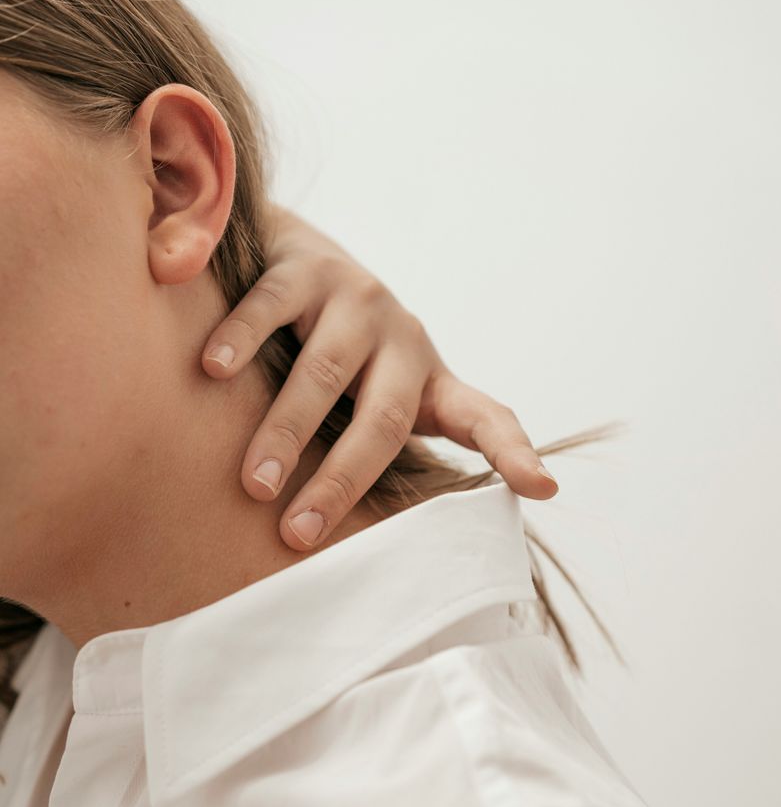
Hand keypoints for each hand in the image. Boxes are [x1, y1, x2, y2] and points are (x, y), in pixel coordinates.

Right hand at [201, 204, 558, 550]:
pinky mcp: (305, 268)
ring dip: (286, 430)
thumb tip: (381, 549)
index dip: (514, 454)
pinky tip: (212, 370)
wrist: (297, 257)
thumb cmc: (342, 359)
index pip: (485, 419)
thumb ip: (387, 455)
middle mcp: (402, 338)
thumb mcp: (380, 402)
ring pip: (324, 371)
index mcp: (430, 381)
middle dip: (341, 479)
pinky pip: (270, 307)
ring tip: (255, 482)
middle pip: (382, 419)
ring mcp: (355, 299)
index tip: (542, 487)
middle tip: (299, 533)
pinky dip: (241, 339)